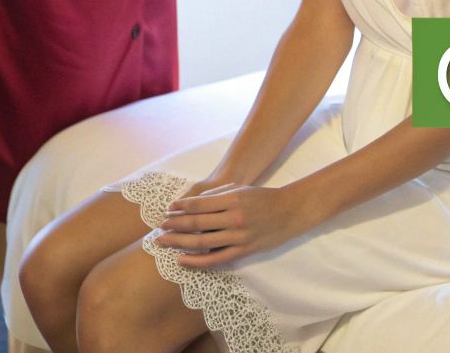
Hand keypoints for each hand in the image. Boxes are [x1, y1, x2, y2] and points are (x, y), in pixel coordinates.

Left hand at [153, 184, 317, 268]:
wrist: (290, 212)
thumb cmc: (263, 198)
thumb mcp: (241, 189)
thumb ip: (218, 195)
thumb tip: (192, 203)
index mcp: (233, 199)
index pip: (199, 205)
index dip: (180, 208)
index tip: (167, 210)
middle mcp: (234, 218)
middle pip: (196, 224)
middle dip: (174, 225)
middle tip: (159, 228)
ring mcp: (239, 236)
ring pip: (202, 243)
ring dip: (179, 242)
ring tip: (164, 242)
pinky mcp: (243, 250)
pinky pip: (216, 259)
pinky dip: (197, 261)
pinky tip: (182, 260)